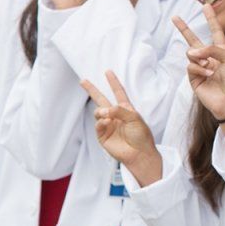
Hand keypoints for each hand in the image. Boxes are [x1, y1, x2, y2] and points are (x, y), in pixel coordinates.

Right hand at [82, 71, 162, 185]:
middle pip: (101, 100)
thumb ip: (120, 110)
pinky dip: (101, 122)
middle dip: (92, 90)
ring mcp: (108, 125)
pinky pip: (97, 125)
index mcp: (126, 109)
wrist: (139, 153)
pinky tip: (106, 122)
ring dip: (101, 112)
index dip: (113, 82)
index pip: (118, 92)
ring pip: (98, 112)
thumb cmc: (141, 136)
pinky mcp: (103, 136)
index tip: (108, 71)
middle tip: (83, 81)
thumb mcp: (135, 118)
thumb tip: (105, 109)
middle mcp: (115, 116)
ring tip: (107, 115)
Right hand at [173, 4, 224, 119]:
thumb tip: (191, 51)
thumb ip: (212, 49)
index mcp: (222, 51)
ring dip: (200, 57)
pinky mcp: (194, 78)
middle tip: (174, 17)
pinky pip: (190, 66)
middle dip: (184, 28)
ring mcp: (200, 68)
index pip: (215, 31)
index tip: (206, 6)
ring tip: (209, 66)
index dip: (211, 19)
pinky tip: (208, 74)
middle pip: (193, 40)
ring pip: (191, 53)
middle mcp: (209, 58)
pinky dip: (199, 67)